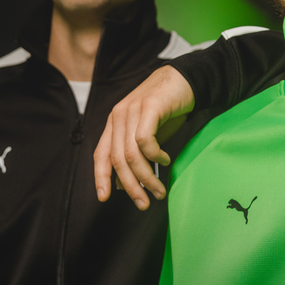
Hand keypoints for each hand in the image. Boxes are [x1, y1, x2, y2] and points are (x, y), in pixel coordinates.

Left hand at [94, 65, 193, 209]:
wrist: (184, 80)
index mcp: (114, 124)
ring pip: (131, 154)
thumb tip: (124, 183)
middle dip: (131, 186)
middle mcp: (118, 117)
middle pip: (117, 160)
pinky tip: (165, 160)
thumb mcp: (148, 136)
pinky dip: (155, 155)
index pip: (100, 155)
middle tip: (144, 203)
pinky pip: (145, 140)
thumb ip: (136, 156)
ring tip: (159, 189)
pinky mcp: (149, 107)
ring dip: (146, 177)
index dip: (100, 178)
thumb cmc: (167, 110)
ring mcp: (132, 111)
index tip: (104, 198)